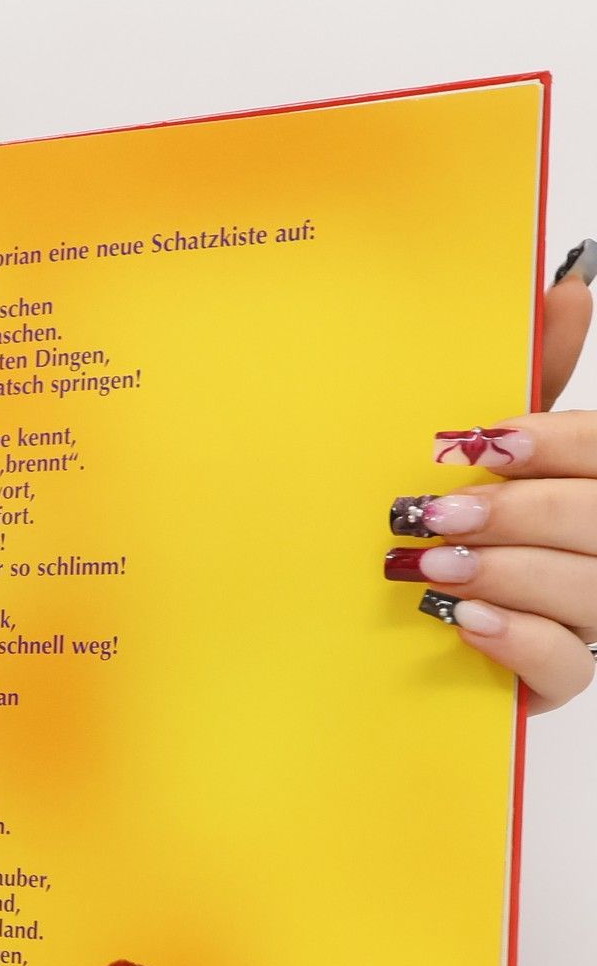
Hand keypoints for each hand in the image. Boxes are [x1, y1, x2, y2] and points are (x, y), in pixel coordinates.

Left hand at [389, 242, 596, 711]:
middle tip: (439, 512)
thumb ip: (531, 378)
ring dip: (509, 573)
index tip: (485, 443)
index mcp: (595, 488)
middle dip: (521, 513)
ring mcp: (591, 617)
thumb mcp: (485, 450)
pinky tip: (466, 620)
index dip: (558, 444)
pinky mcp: (556, 681)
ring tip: (437, 565)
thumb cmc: (458, 521)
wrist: (389, 630)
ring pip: (591, 593)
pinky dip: (518, 639)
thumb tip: (565, 284)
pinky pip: (567, 667)